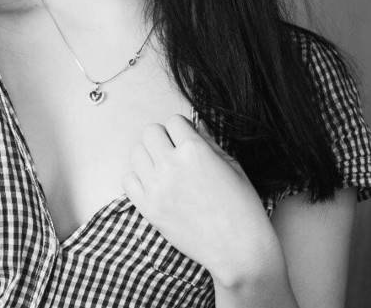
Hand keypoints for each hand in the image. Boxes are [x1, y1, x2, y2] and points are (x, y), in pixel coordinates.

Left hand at [121, 115, 284, 287]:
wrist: (238, 249)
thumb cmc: (242, 208)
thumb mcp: (232, 166)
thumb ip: (209, 141)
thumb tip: (196, 124)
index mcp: (194, 150)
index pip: (173, 121)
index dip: (182, 129)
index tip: (187, 140)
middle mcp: (171, 164)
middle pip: (150, 132)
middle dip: (163, 139)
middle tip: (174, 153)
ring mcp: (156, 187)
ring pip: (136, 153)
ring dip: (149, 157)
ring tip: (165, 170)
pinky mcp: (148, 208)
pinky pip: (128, 180)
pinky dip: (138, 180)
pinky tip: (155, 186)